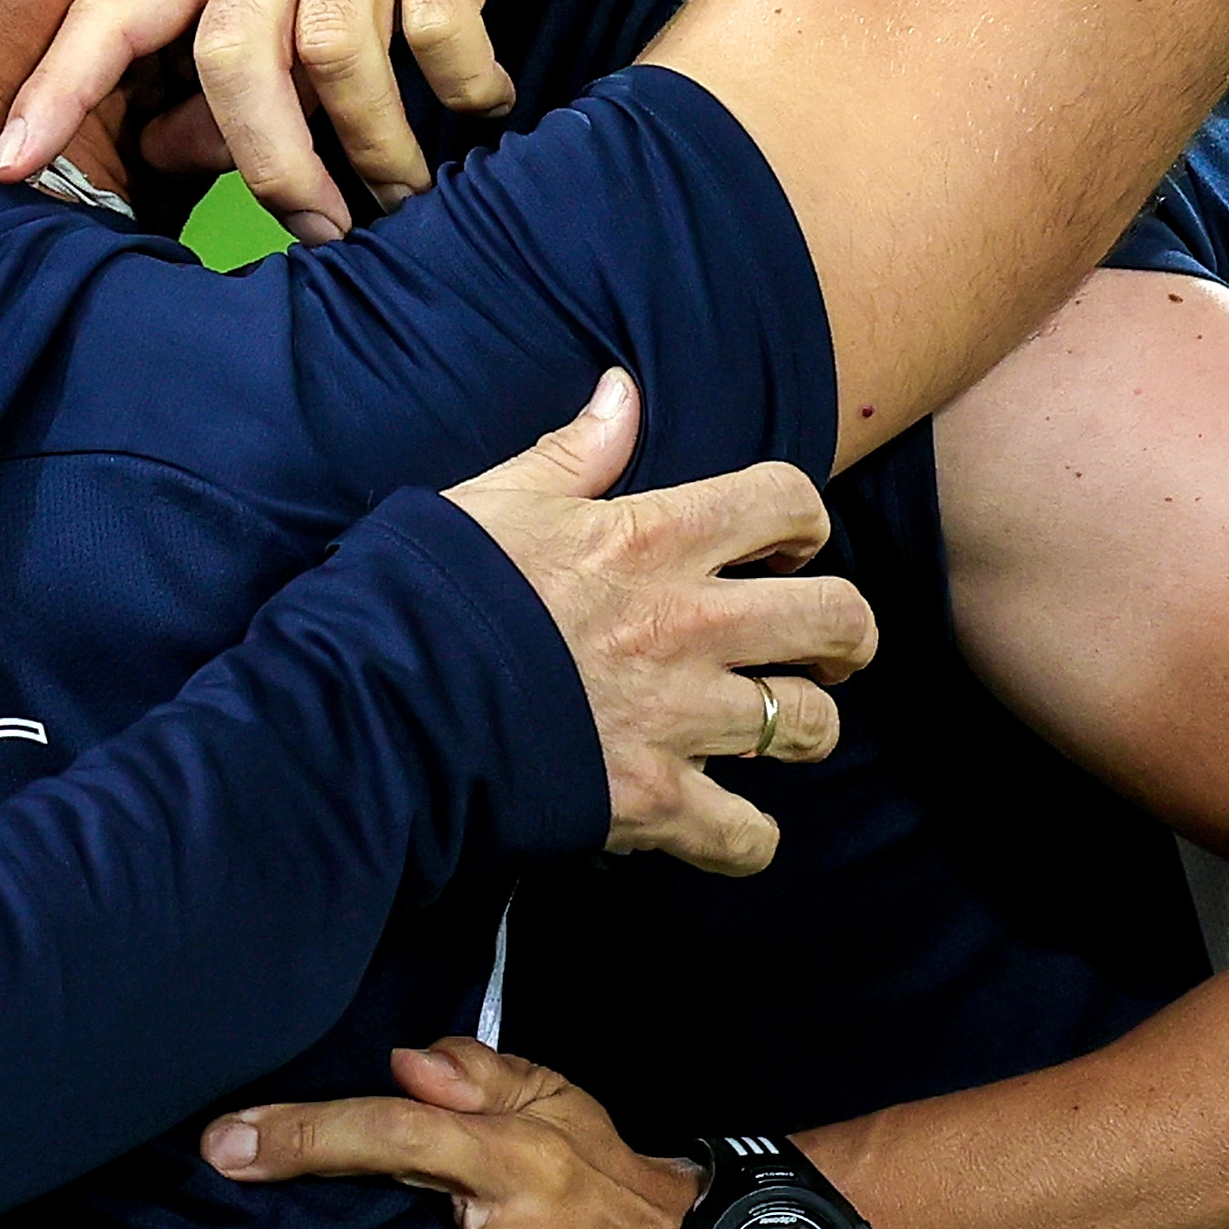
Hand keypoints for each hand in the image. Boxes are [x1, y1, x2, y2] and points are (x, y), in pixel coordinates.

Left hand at [0, 0, 644, 239]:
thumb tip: (170, 152)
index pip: (112, 7)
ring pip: (333, 50)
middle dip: (265, 162)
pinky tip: (483, 103)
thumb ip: (239, 51)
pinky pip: (442, 22)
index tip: (7, 167)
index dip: (54, 86)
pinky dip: (463, 85)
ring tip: (404, 190)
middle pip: (229, 52)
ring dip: (372, 144)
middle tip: (316, 228)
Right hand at [439, 373, 867, 874]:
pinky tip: (727, 824)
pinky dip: (745, 838)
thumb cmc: (432, 592)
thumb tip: (623, 390)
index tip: (784, 545)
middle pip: (835, 617)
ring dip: (800, 728)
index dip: (803, 520)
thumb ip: (573, 451)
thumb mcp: (495, 499)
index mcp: (651, 537)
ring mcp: (677, 716)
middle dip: (846, 633)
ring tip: (774, 729)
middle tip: (822, 646)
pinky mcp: (652, 799)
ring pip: (807, 725)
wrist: (381, 703)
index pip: (787, 499)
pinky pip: (746, 836)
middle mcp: (686, 623)